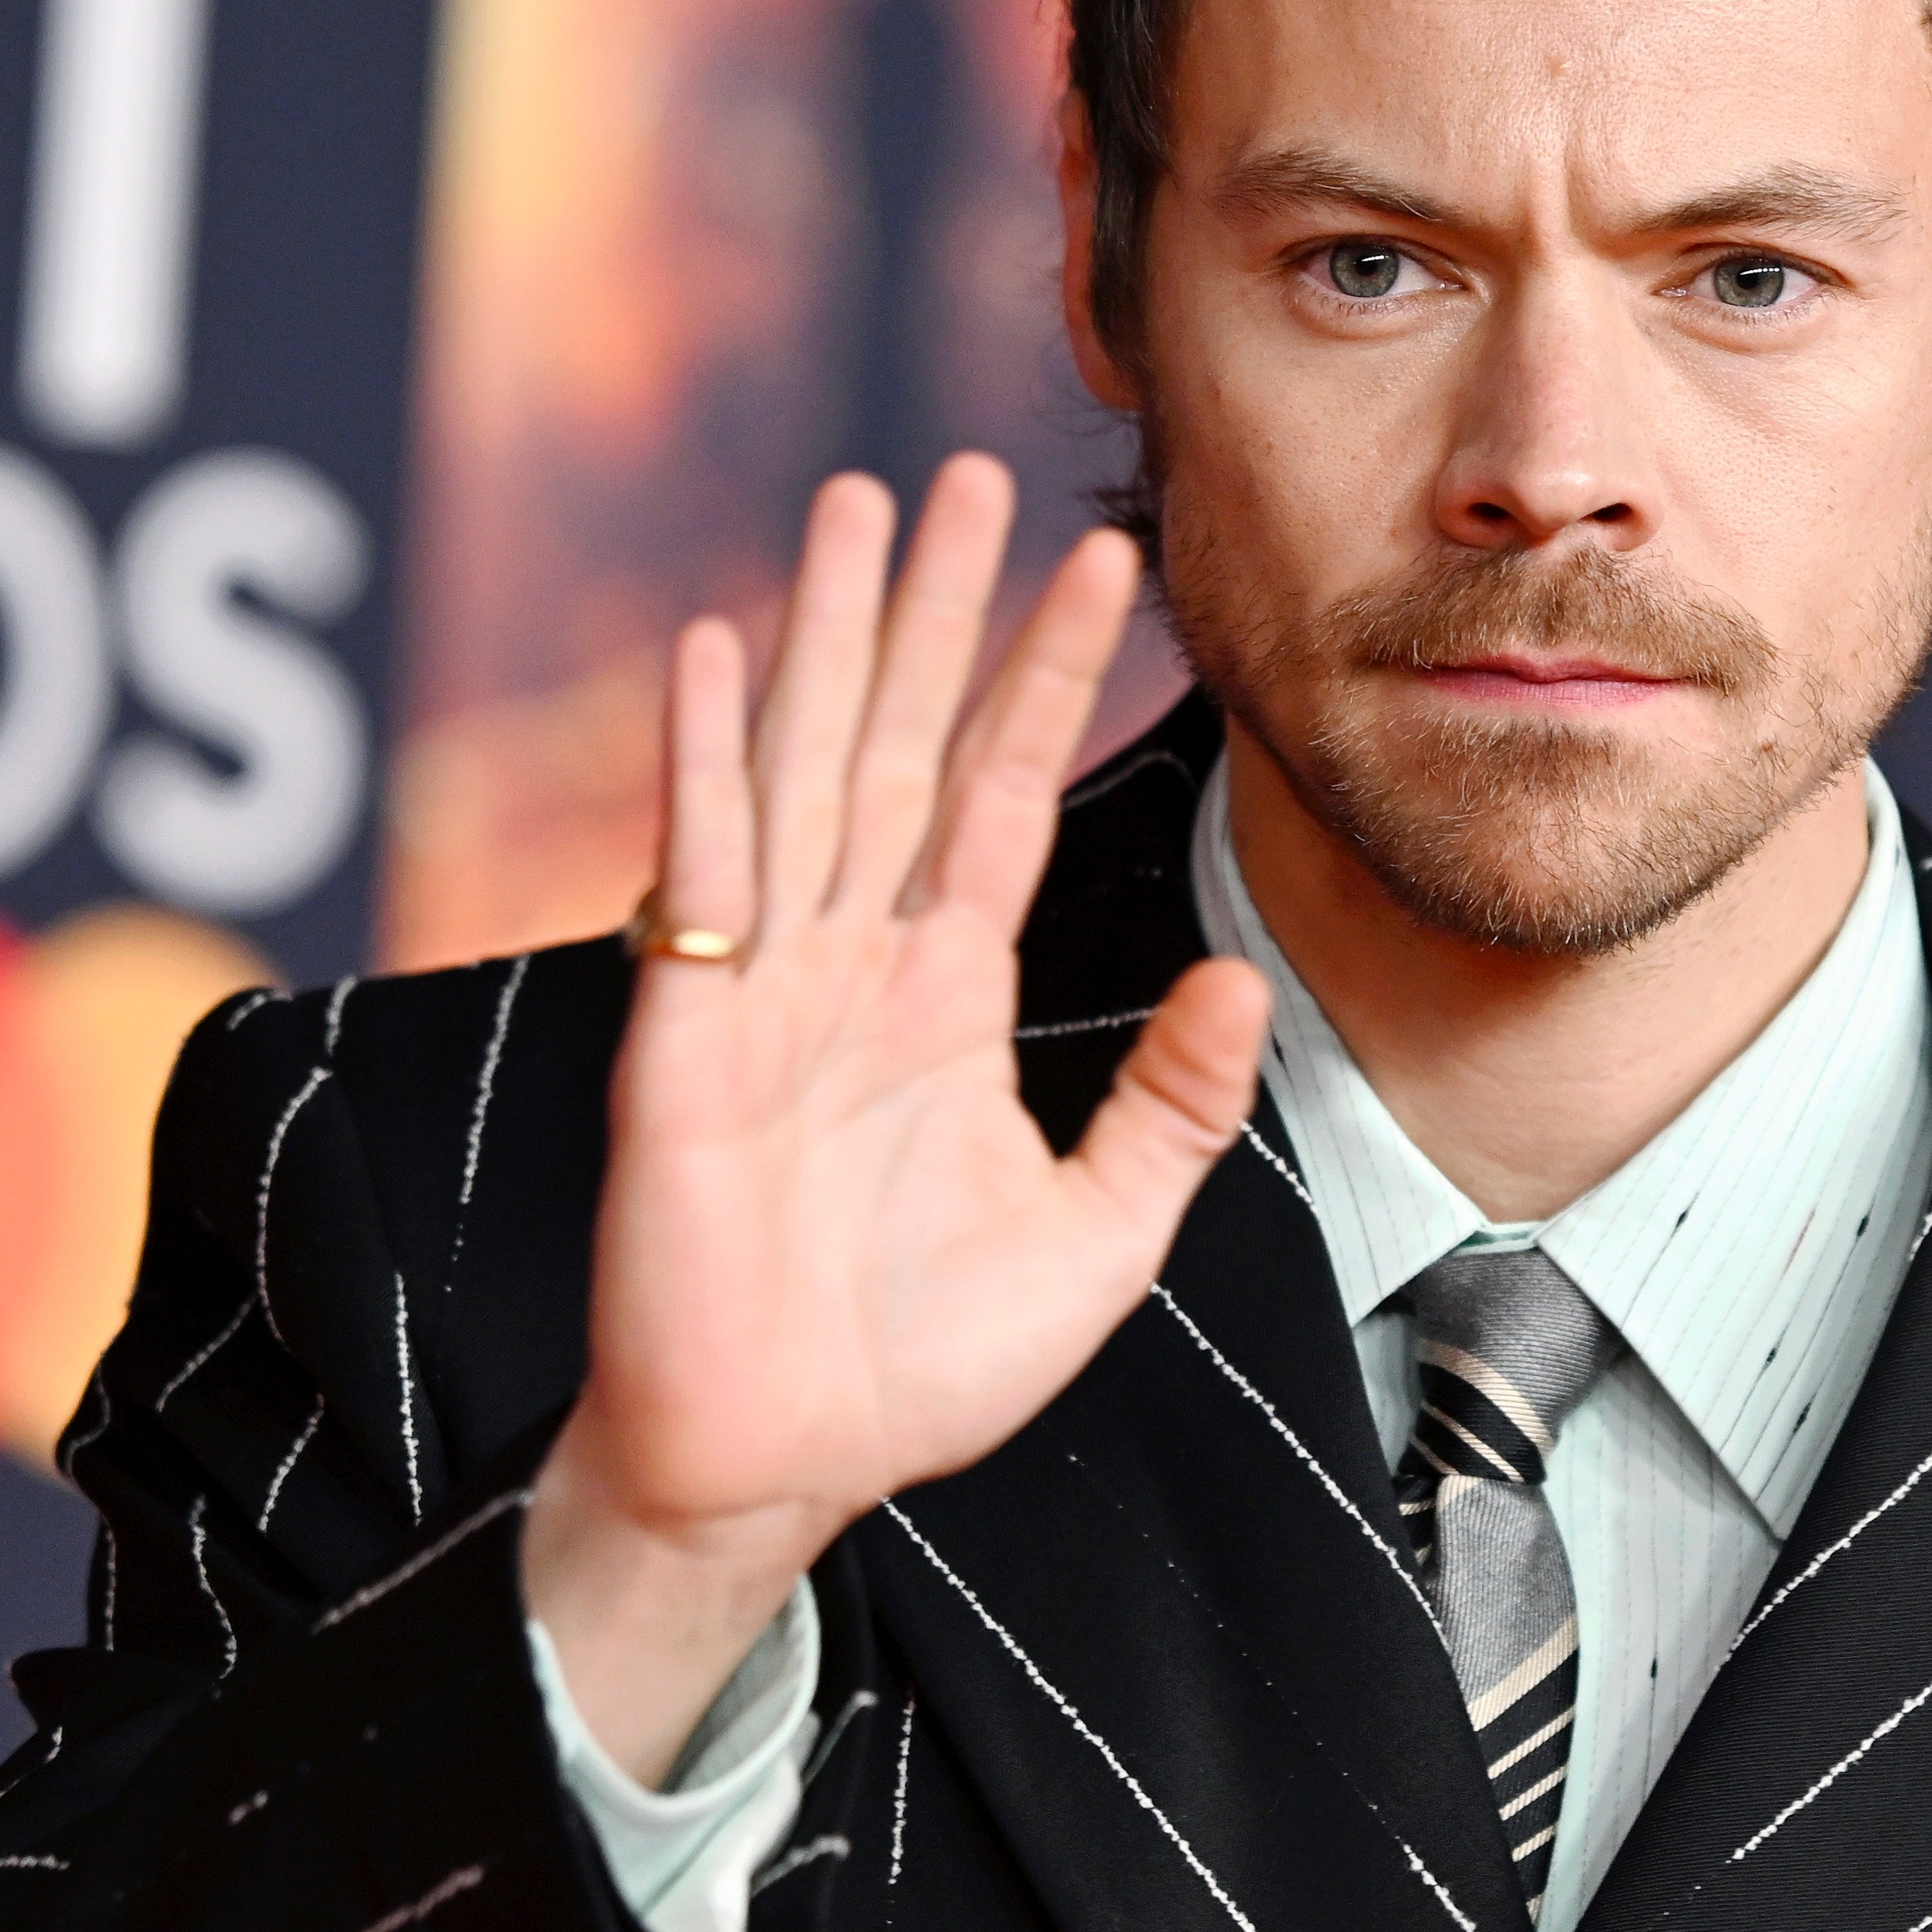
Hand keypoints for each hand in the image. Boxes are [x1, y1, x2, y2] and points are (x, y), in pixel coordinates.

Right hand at [522, 457, 1270, 1783]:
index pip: (1006, 796)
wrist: (781, 1460)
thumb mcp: (1095, 1235)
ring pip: (809, 769)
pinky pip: (702, 872)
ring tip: (856, 504)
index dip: (1050, 678)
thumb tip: (1243, 983)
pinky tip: (718, 651)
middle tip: (973, 470)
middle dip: (938, 607)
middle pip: (904, 743)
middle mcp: (853, 964)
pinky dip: (706, 762)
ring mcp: (765, 986)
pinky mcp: (688, 1034)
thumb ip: (1165, 1107)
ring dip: (828, 634)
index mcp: (942, 999)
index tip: (1104, 563)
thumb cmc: (916, 1366)